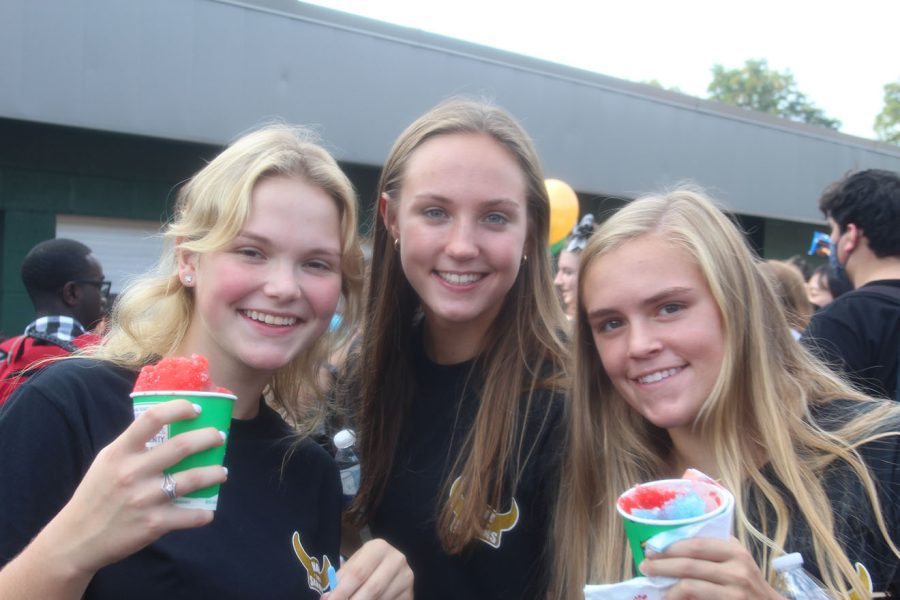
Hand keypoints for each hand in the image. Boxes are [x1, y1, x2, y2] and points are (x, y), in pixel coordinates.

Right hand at [47, 399, 228, 575]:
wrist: (77, 539)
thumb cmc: (97, 494)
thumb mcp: (107, 462)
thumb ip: (133, 445)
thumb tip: (168, 425)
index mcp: (120, 453)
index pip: (153, 418)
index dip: (179, 408)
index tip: (196, 409)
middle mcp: (132, 472)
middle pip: (182, 446)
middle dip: (209, 438)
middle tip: (218, 438)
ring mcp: (145, 498)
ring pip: (194, 479)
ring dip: (215, 473)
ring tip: (221, 472)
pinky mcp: (154, 523)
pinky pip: (190, 515)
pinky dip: (204, 513)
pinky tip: (208, 510)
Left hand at [323, 538, 412, 599]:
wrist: (389, 566)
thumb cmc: (365, 566)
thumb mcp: (353, 566)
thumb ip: (341, 581)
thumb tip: (327, 598)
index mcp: (378, 547)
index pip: (358, 573)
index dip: (341, 591)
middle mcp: (396, 559)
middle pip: (372, 589)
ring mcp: (406, 577)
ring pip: (380, 599)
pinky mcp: (410, 594)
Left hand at [639, 537, 781, 598]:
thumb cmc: (748, 579)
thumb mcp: (738, 557)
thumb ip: (714, 546)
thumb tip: (674, 538)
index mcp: (735, 552)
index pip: (696, 545)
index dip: (670, 547)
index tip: (651, 549)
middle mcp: (737, 572)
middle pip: (689, 566)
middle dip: (661, 566)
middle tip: (644, 566)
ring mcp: (734, 594)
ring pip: (690, 587)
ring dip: (667, 587)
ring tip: (655, 585)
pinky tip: (670, 598)